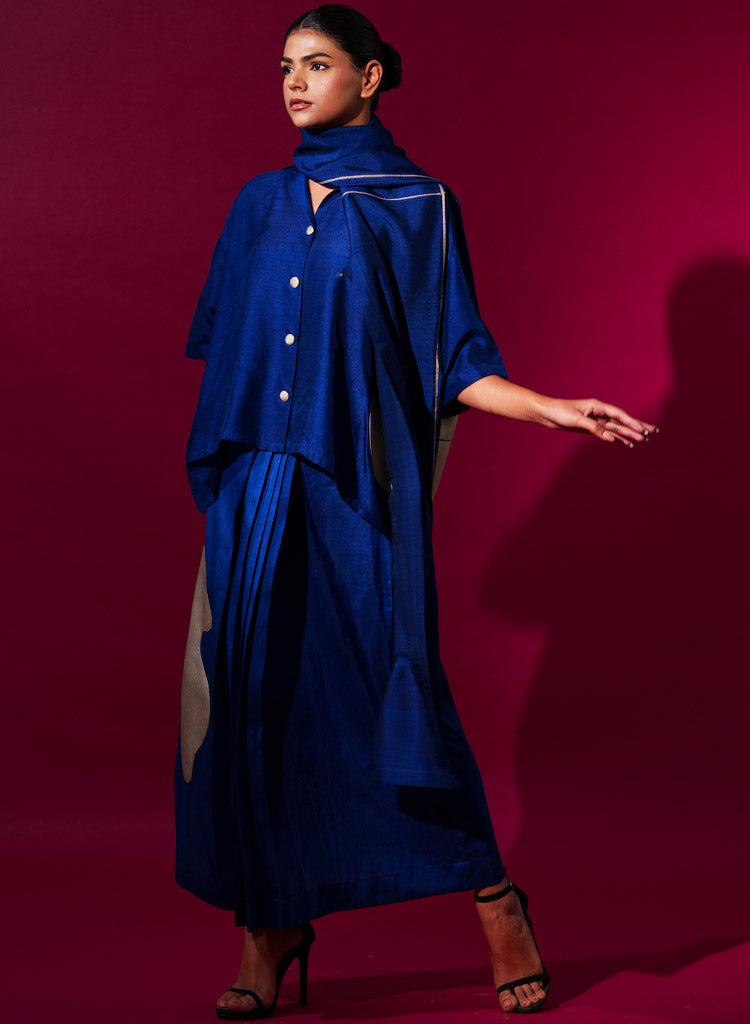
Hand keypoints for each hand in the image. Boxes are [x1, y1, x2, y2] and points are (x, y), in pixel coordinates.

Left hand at [539, 397, 657, 445]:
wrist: (548, 414)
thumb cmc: (560, 412)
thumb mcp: (576, 420)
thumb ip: (594, 428)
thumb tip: (610, 437)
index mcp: (598, 406)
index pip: (619, 414)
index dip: (631, 422)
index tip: (642, 429)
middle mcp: (600, 412)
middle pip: (622, 420)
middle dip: (638, 426)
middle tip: (653, 431)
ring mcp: (597, 420)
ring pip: (617, 428)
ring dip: (630, 434)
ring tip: (644, 439)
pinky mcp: (592, 428)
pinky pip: (608, 433)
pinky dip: (618, 438)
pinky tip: (627, 443)